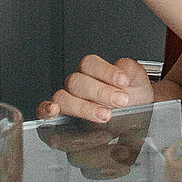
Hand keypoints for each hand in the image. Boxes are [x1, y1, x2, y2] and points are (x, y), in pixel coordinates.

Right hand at [36, 54, 155, 121]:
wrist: (136, 114)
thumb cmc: (133, 96)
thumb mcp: (138, 81)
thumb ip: (132, 71)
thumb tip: (123, 70)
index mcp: (92, 70)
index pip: (90, 64)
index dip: (105, 71)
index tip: (124, 81)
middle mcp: (77, 83)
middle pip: (77, 82)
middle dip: (101, 92)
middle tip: (122, 101)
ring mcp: (67, 99)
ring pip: (63, 97)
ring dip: (83, 107)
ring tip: (106, 115)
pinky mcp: (61, 117)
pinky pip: (42, 110)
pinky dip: (45, 110)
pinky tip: (53, 111)